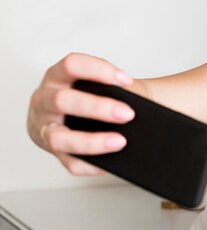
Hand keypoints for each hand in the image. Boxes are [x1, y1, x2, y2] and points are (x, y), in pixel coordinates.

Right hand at [27, 53, 135, 174]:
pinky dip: (92, 165)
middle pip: (62, 100)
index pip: (71, 64)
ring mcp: (43, 127)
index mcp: (57, 77)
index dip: (98, 70)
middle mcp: (43, 100)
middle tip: (128, 114)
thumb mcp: (102, 85)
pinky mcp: (52, 152)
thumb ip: (116, 90)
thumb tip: (140, 108)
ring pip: (58, 138)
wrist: (91, 114)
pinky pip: (70, 163)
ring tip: (120, 141)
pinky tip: (110, 163)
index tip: (126, 81)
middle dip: (97, 108)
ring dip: (91, 141)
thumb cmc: (98, 96)